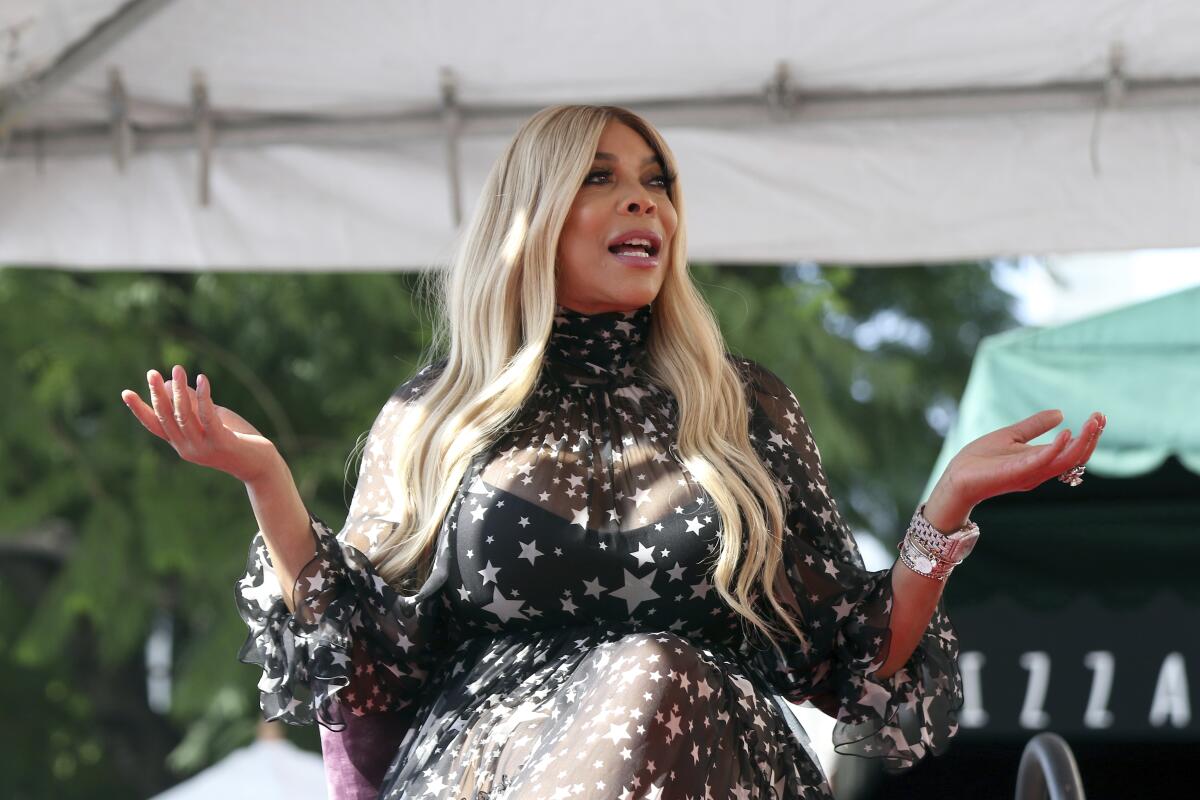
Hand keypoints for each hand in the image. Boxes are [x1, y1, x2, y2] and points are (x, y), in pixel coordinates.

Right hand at [121, 364, 280, 484]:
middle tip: (151, 373)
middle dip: (157, 394)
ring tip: (177, 369)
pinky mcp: (221, 442)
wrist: (261, 465)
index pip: (155, 426)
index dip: (140, 410)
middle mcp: (188, 448)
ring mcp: (203, 447)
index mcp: (182, 444)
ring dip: (179, 391)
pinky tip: (201, 379)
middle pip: (167, 418)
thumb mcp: (212, 419)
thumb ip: (194, 406)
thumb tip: (172, 384)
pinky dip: (203, 396)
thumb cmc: (237, 440)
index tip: (125, 392)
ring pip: (184, 416)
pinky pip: (208, 416)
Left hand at [939, 409, 1105, 509]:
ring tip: (1093, 422)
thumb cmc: (981, 460)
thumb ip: (1034, 426)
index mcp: (1041, 460)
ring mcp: (1032, 472)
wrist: (957, 477)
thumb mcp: (1012, 436)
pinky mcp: (1018, 473)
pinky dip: (1058, 448)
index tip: (1099, 416)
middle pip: (1076, 456)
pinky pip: (1044, 462)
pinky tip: (1067, 433)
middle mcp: (1041, 469)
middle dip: (1092, 437)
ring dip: (1083, 441)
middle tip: (1100, 417)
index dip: (1089, 434)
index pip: (1073, 450)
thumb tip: (1060, 413)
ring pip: (1067, 460)